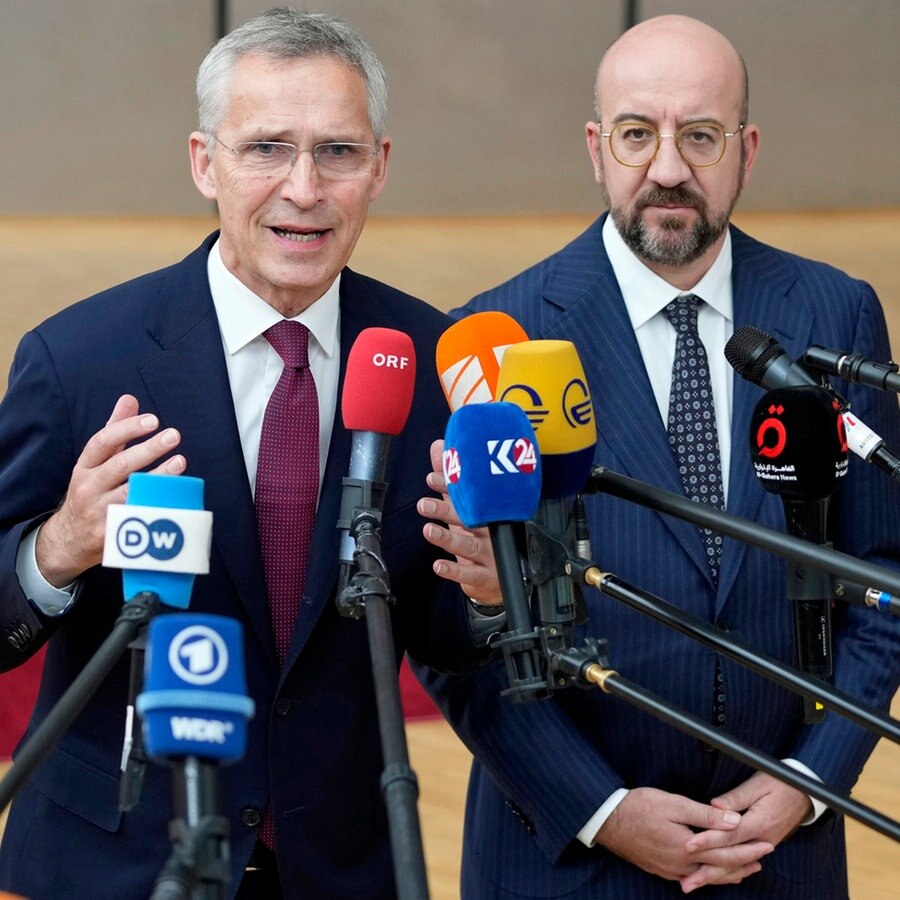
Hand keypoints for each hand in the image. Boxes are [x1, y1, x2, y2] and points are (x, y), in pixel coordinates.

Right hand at [36, 395, 184, 586]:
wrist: (69, 540)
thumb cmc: (90, 492)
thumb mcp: (95, 463)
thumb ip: (114, 432)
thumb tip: (129, 399)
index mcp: (85, 466)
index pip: (102, 442)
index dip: (127, 429)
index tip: (153, 420)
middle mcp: (88, 487)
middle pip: (119, 465)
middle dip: (148, 449)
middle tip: (173, 435)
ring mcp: (98, 512)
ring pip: (129, 493)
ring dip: (157, 478)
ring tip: (180, 462)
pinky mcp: (110, 536)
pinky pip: (137, 519)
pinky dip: (156, 507)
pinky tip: (178, 497)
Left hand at [417, 439, 501, 604]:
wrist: (505, 577)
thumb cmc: (481, 538)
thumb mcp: (464, 509)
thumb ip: (451, 481)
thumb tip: (439, 447)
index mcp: (487, 511)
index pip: (469, 496)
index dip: (450, 487)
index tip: (432, 477)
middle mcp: (490, 531)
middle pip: (469, 518)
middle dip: (445, 510)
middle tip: (424, 504)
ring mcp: (490, 555)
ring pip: (469, 545)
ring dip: (448, 538)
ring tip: (429, 531)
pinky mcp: (486, 577)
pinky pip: (471, 575)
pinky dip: (454, 571)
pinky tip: (439, 566)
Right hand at [595, 787, 769, 886]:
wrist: (607, 820)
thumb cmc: (639, 807)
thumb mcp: (674, 804)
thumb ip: (705, 815)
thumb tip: (734, 821)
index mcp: (688, 849)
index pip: (727, 852)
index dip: (748, 849)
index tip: (767, 844)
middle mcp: (682, 865)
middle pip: (720, 868)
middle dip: (743, 863)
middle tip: (762, 859)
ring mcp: (670, 870)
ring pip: (707, 877)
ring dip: (728, 873)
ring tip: (744, 871)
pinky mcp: (660, 869)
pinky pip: (691, 877)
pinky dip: (707, 876)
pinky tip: (709, 873)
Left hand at [679, 772, 809, 891]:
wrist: (805, 793)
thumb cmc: (780, 783)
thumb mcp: (758, 784)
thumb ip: (736, 797)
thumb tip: (715, 805)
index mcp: (758, 823)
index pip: (728, 836)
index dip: (707, 841)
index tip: (688, 846)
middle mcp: (761, 839)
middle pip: (730, 858)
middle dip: (706, 870)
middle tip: (685, 882)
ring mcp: (764, 845)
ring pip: (736, 865)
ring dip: (714, 875)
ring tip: (692, 883)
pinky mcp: (763, 844)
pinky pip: (742, 862)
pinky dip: (728, 872)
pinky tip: (713, 877)